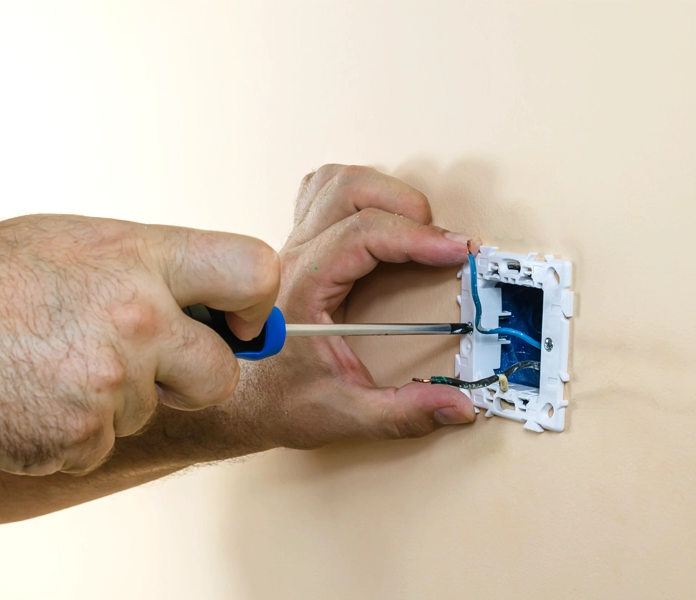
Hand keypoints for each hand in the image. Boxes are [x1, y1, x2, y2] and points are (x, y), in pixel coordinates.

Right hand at [0, 215, 278, 474]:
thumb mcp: (76, 243)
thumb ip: (152, 266)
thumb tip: (214, 293)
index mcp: (140, 257)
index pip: (253, 270)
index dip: (257, 304)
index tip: (241, 321)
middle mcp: (138, 317)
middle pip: (222, 373)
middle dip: (195, 377)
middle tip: (150, 363)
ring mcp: (113, 381)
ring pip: (154, 409)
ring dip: (119, 399)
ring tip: (57, 364)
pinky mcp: (85, 436)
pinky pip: (108, 441)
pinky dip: (79, 429)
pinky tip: (36, 396)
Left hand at [172, 165, 477, 453]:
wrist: (237, 403)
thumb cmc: (276, 403)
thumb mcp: (343, 414)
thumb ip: (403, 413)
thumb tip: (459, 406)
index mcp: (301, 289)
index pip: (362, 235)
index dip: (417, 236)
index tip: (458, 251)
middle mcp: (294, 258)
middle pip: (350, 191)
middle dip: (408, 207)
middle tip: (443, 244)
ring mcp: (294, 248)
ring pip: (336, 182)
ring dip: (383, 192)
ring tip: (417, 227)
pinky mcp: (301, 249)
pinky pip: (324, 194)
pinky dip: (359, 195)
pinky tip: (380, 220)